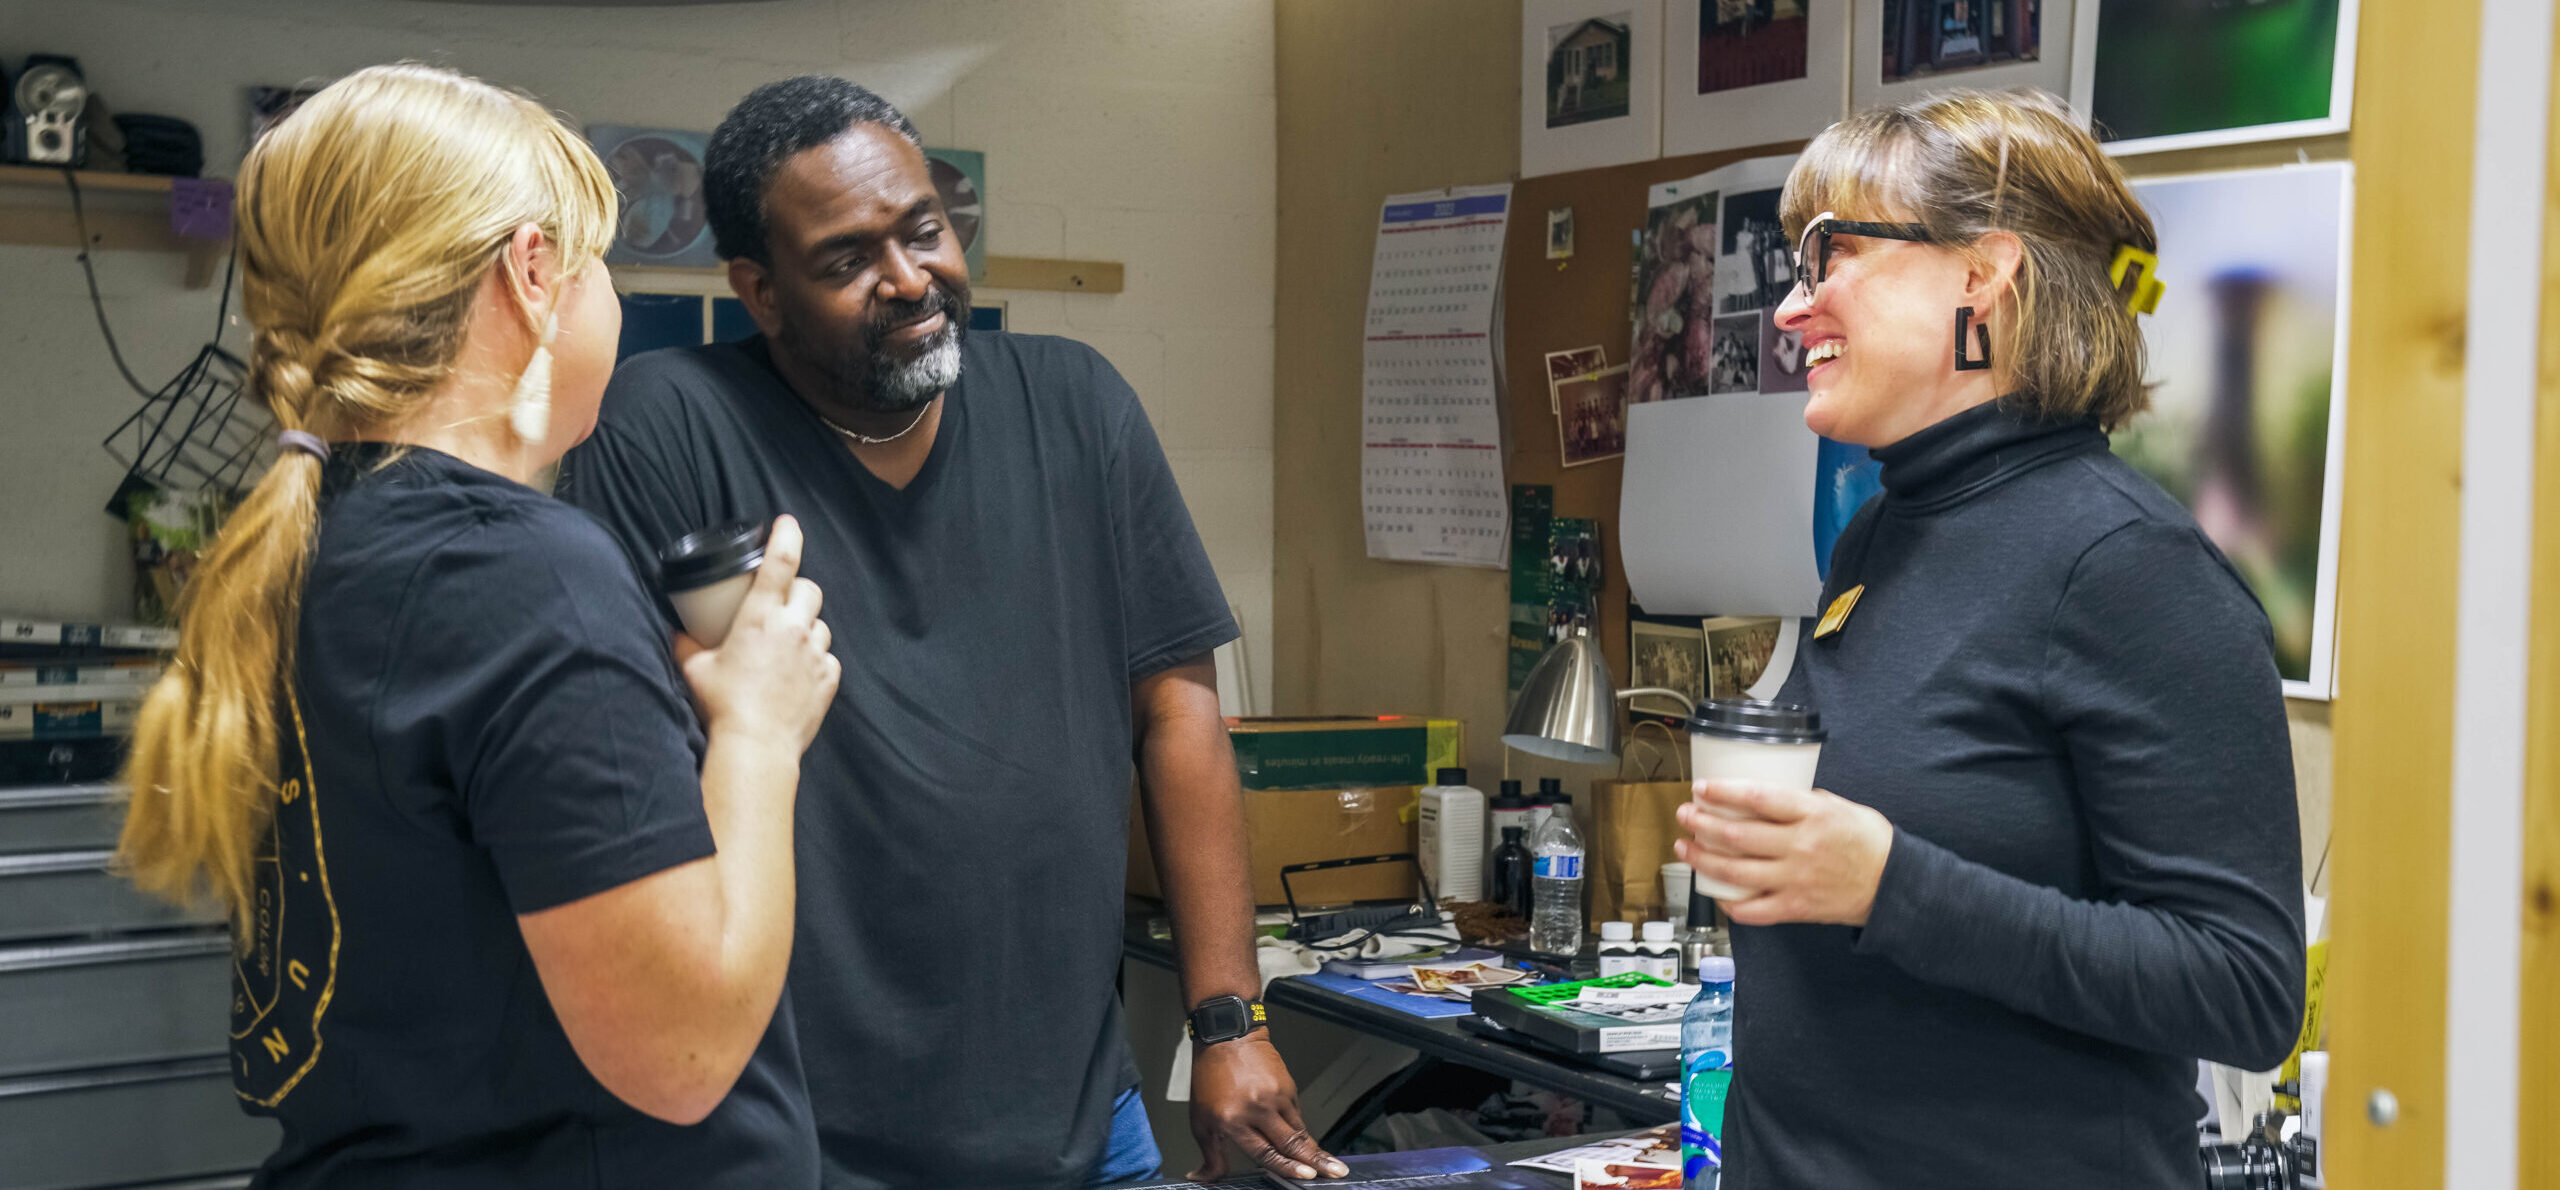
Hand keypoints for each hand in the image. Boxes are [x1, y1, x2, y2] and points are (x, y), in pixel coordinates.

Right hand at [675, 515, 839, 751]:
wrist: (755, 746)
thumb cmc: (722, 705)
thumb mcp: (695, 670)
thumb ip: (686, 645)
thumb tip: (677, 634)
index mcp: (760, 617)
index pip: (780, 563)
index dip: (786, 537)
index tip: (787, 523)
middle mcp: (793, 628)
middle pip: (809, 589)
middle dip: (797, 591)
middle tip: (781, 605)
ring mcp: (815, 653)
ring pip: (821, 625)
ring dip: (806, 628)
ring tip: (786, 648)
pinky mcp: (829, 678)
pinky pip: (828, 658)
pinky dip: (815, 661)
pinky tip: (796, 675)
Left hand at [1187, 1033, 1346, 1182]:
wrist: (1227, 1036)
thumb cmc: (1211, 1076)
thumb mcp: (1201, 1120)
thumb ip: (1210, 1155)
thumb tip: (1205, 1179)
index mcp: (1233, 1119)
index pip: (1265, 1151)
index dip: (1288, 1167)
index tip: (1306, 1177)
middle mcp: (1256, 1108)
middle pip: (1291, 1142)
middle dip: (1315, 1161)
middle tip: (1336, 1173)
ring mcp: (1275, 1095)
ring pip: (1299, 1129)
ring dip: (1316, 1148)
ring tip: (1332, 1164)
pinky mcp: (1287, 1086)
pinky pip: (1296, 1114)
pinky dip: (1301, 1129)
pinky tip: (1307, 1141)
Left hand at [1673, 779, 1894, 927]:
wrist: (1893, 885)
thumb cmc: (1868, 842)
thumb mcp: (1838, 806)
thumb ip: (1801, 801)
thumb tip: (1763, 797)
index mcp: (1812, 815)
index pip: (1758, 798)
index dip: (1724, 792)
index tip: (1702, 788)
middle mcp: (1800, 847)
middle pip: (1738, 835)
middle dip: (1702, 823)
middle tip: (1685, 814)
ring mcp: (1795, 880)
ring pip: (1736, 871)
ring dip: (1703, 859)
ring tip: (1685, 847)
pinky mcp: (1795, 908)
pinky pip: (1753, 911)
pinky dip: (1729, 904)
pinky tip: (1715, 892)